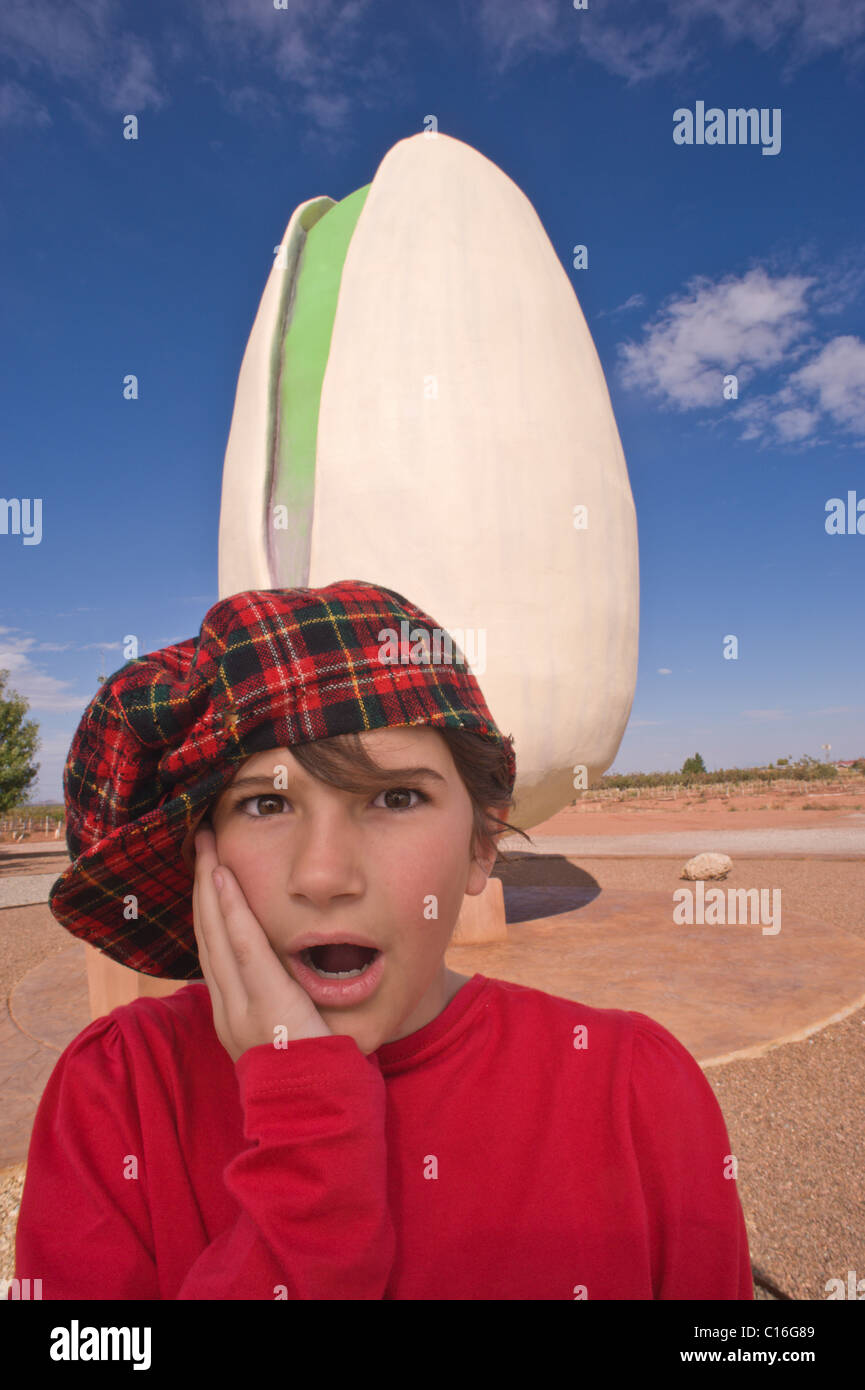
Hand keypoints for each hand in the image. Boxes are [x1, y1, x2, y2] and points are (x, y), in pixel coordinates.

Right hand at [192, 824, 332, 1062]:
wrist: (319, 1118)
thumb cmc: (315, 1074)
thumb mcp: (289, 1030)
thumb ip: (283, 1000)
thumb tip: (292, 965)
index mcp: (232, 1013)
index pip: (214, 949)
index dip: (208, 907)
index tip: (208, 870)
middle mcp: (227, 1007)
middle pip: (207, 934)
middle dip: (202, 885)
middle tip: (200, 841)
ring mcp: (241, 1007)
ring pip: (216, 934)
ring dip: (209, 885)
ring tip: (206, 847)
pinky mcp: (265, 1004)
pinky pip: (243, 949)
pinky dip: (230, 911)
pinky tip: (222, 879)